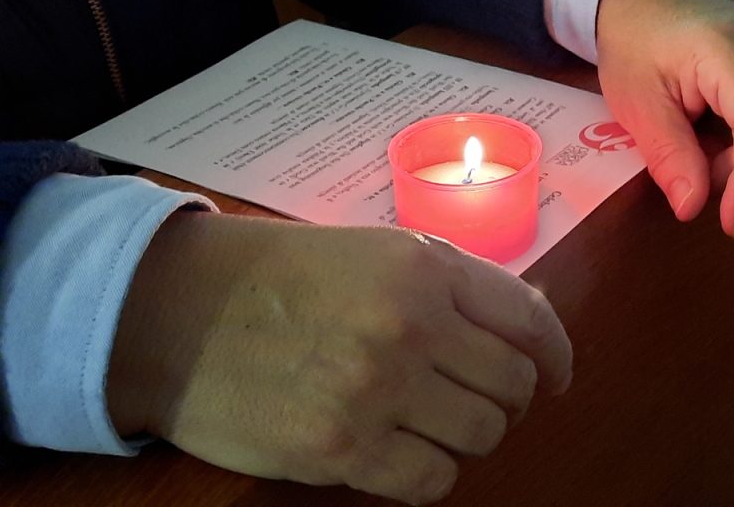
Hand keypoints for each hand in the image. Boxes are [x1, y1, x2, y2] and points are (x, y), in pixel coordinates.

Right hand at [107, 212, 571, 504]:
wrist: (177, 312)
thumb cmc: (278, 275)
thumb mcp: (374, 252)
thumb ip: (454, 283)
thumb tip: (531, 322)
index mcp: (423, 267)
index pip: (529, 318)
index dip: (556, 353)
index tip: (556, 376)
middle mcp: (411, 325)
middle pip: (513, 385)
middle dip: (509, 397)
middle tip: (476, 398)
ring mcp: (378, 390)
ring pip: (482, 435)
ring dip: (469, 434)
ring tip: (432, 422)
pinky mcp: (341, 450)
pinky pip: (432, 481)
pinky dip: (430, 472)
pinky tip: (404, 455)